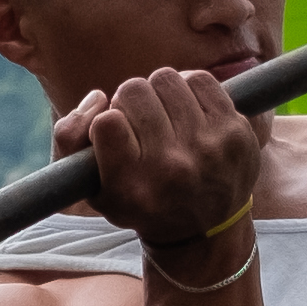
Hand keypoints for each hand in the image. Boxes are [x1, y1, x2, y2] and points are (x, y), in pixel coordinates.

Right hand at [61, 69, 263, 258]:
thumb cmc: (140, 199)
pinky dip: (189, 88)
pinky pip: (200, 79)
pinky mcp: (236, 132)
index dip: (107, 121)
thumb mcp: (92, 186)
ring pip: (165, 79)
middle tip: (141, 125)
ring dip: (159, 93)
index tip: (118, 137)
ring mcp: (209, 148)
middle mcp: (172, 169)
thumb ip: (70, 139)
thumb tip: (98, 97)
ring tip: (165, 117)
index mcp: (131, 187)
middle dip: (131, 103)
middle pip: (133, 91)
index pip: (107, 122)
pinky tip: (187, 111)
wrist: (206, 226)